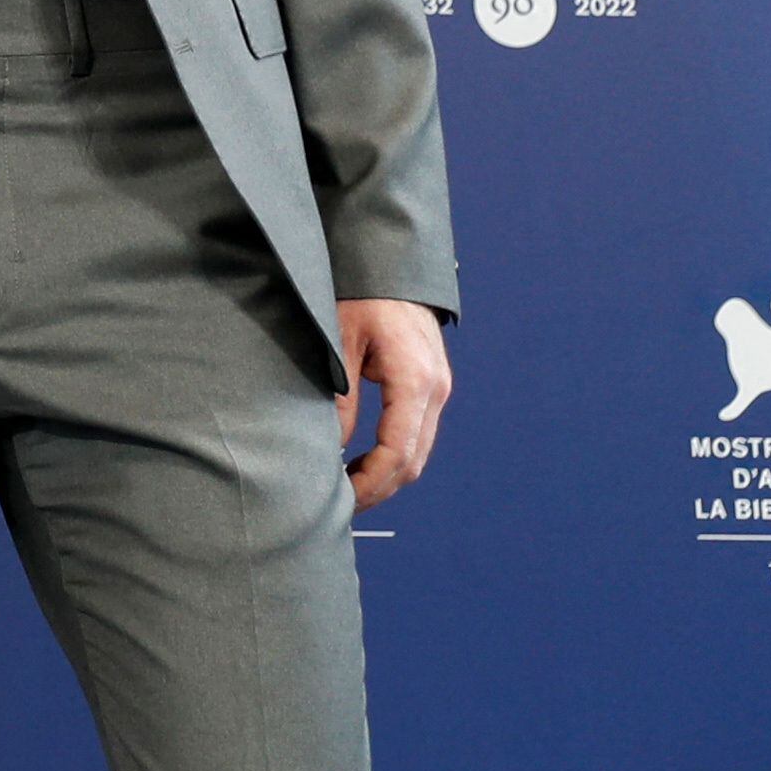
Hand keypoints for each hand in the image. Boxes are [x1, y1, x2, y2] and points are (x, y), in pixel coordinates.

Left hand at [338, 299, 452, 506]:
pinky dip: (394, 455)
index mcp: (415, 380)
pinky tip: (364, 463)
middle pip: (413, 460)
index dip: (371, 482)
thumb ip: (339, 397)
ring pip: (418, 451)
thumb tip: (332, 447)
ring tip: (348, 489)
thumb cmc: (362, 294)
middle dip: (380, 488)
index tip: (343, 497)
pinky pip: (417, 434)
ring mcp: (438, 388)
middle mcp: (435, 389)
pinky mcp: (432, 386)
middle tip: (342, 504)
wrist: (393, 265)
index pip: (397, 451)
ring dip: (387, 476)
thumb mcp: (339, 341)